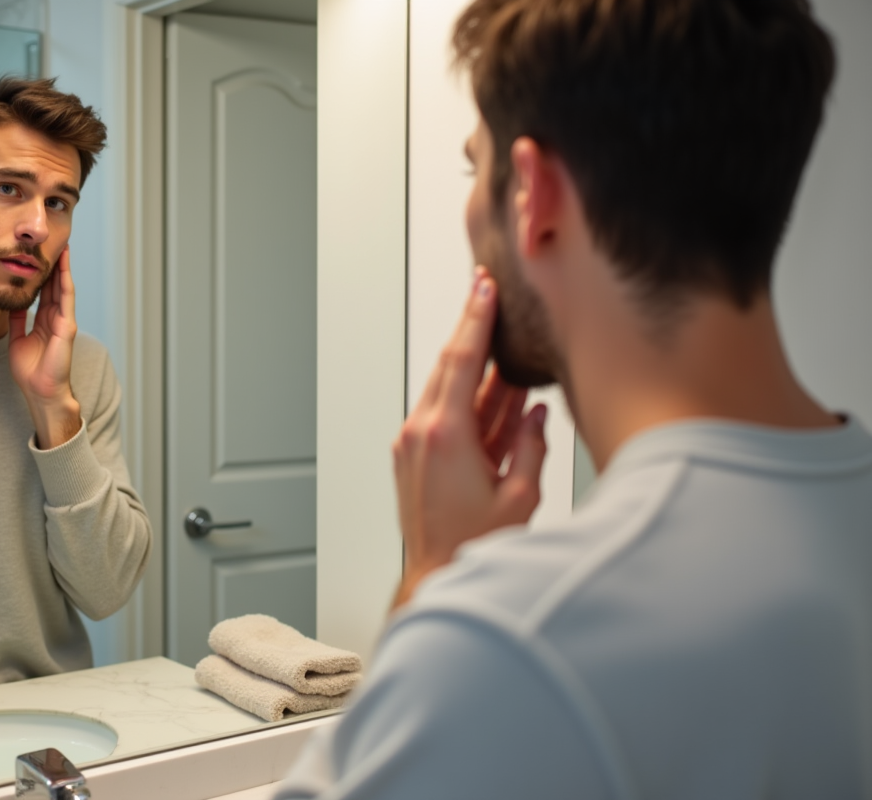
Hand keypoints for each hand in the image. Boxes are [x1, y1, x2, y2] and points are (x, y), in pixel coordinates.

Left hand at [9, 247, 82, 447]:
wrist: (40, 390)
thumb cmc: (30, 369)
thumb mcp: (17, 338)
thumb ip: (16, 320)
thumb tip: (10, 303)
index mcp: (44, 319)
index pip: (43, 290)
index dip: (40, 271)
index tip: (34, 252)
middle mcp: (56, 317)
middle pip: (54, 284)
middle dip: (54, 263)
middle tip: (51, 241)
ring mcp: (64, 321)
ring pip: (63, 288)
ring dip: (64, 267)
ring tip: (63, 247)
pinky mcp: (67, 327)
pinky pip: (66, 301)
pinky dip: (65, 283)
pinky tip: (64, 268)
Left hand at [391, 269, 547, 607]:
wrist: (434, 576)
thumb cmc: (473, 548)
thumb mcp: (520, 497)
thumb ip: (531, 446)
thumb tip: (536, 416)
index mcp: (446, 436)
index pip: (463, 360)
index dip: (476, 319)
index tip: (484, 287)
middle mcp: (422, 433)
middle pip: (449, 365)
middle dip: (471, 329)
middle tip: (487, 295)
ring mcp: (413, 443)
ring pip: (447, 388)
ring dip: (475, 368)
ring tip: (505, 349)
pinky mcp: (413, 456)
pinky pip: (444, 412)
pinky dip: (469, 399)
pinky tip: (497, 395)